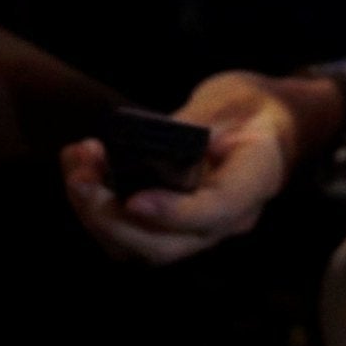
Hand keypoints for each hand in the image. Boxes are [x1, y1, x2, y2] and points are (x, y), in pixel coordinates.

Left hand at [61, 71, 305, 263]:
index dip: (172, 213)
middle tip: (81, 177)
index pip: (215, 211)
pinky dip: (97, 207)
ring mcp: (198, 228)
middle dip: (111, 219)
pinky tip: (79, 166)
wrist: (269, 124)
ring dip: (96, 214)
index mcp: (254, 181)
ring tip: (76, 165)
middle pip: (165, 245)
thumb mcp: (231, 99)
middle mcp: (227, 219)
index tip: (133, 199)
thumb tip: (144, 140)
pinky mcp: (173, 224)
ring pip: (140, 246)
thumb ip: (192, 124)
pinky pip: (131, 231)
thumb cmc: (252, 108)